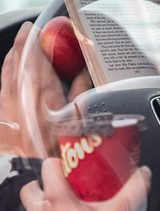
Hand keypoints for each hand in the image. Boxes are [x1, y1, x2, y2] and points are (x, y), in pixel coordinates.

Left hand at [0, 22, 91, 156]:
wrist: (34, 164)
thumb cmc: (57, 142)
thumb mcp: (76, 114)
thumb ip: (80, 89)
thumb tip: (83, 72)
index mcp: (41, 87)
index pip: (34, 53)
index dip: (34, 38)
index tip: (37, 28)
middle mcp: (20, 88)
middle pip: (18, 56)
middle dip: (23, 41)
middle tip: (29, 31)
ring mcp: (8, 97)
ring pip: (7, 66)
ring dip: (14, 53)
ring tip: (20, 46)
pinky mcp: (2, 107)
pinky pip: (2, 81)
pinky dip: (7, 69)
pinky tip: (11, 68)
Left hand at [20, 158, 150, 210]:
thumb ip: (134, 190)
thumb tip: (143, 174)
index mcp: (57, 198)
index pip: (48, 166)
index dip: (57, 161)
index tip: (67, 164)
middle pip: (30, 188)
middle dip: (41, 185)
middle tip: (59, 185)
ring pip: (30, 207)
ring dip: (42, 203)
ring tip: (60, 205)